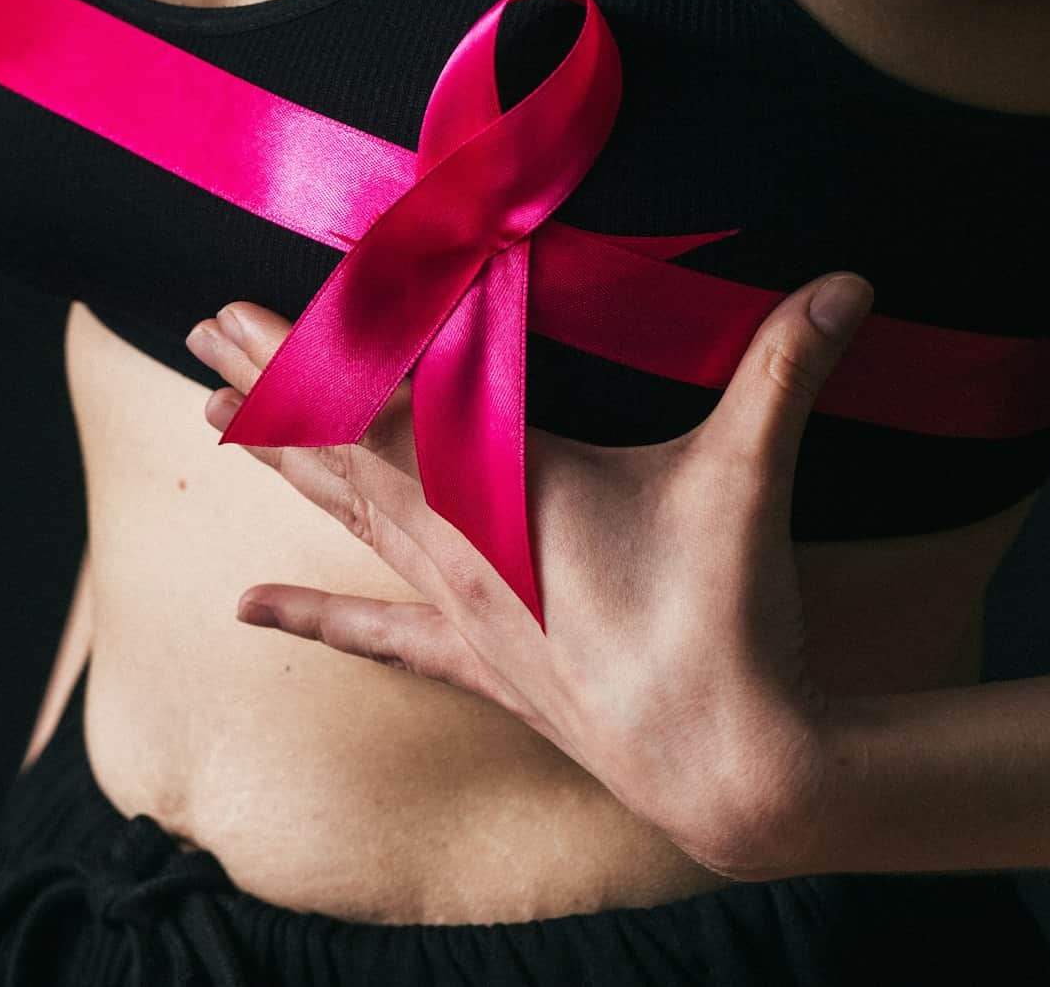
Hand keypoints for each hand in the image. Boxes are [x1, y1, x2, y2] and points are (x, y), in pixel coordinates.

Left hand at [183, 271, 874, 879]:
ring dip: (281, 465)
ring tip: (208, 420)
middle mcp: (459, 548)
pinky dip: (315, 615)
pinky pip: (379, 633)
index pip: (374, 407)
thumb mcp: (749, 477)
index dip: (303, 355)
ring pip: (348, 523)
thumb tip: (850, 281)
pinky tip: (248, 610)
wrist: (732, 768)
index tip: (236, 311)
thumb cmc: (726, 618)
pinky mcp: (480, 667)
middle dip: (267, 386)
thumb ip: (788, 370)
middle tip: (199, 329)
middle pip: (337, 451)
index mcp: (504, 489)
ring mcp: (461, 613)